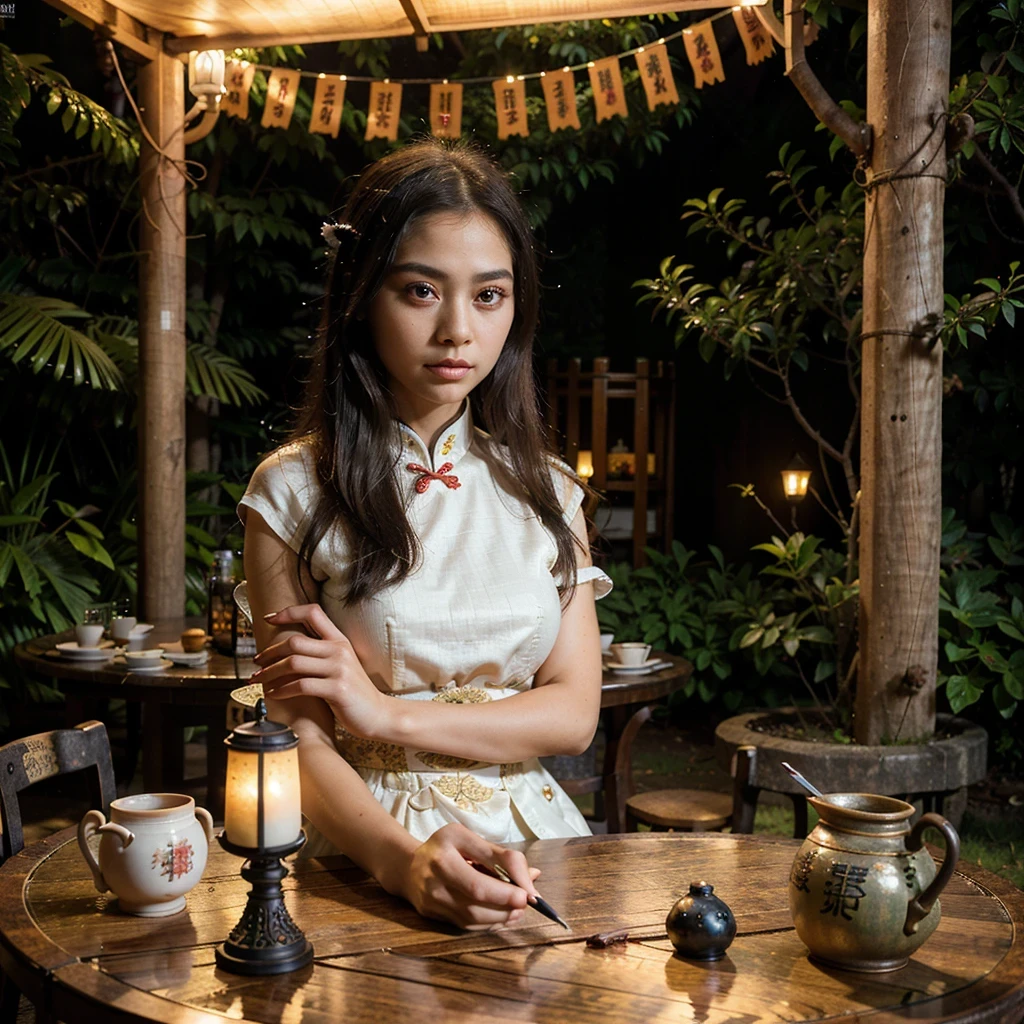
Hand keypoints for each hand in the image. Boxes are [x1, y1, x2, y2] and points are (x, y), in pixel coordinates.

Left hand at [253, 603, 389, 739]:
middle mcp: (340, 650)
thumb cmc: (353, 691)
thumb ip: (321, 652)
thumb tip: (288, 647)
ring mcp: (339, 669)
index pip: (313, 612)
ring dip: (270, 672)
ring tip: (258, 679)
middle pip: (295, 641)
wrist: (377, 714)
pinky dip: (281, 690)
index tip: (269, 619)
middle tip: (256, 662)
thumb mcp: (341, 664)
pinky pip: (301, 685)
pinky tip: (273, 694)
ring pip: (294, 663)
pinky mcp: (337, 689)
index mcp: (340, 640)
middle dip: (269, 652)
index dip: (289, 612)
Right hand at [391, 823, 542, 930]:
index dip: (507, 891)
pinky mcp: (433, 916)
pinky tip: (501, 916)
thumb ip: (501, 856)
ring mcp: (432, 902)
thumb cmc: (443, 848)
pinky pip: (465, 925)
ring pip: (471, 919)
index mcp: (443, 854)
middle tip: (525, 904)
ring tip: (516, 910)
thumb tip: (533, 877)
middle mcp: (434, 881)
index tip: (529, 893)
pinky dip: (488, 924)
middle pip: (475, 904)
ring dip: (500, 918)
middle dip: (506, 907)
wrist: (408, 867)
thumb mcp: (468, 838)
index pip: (478, 880)